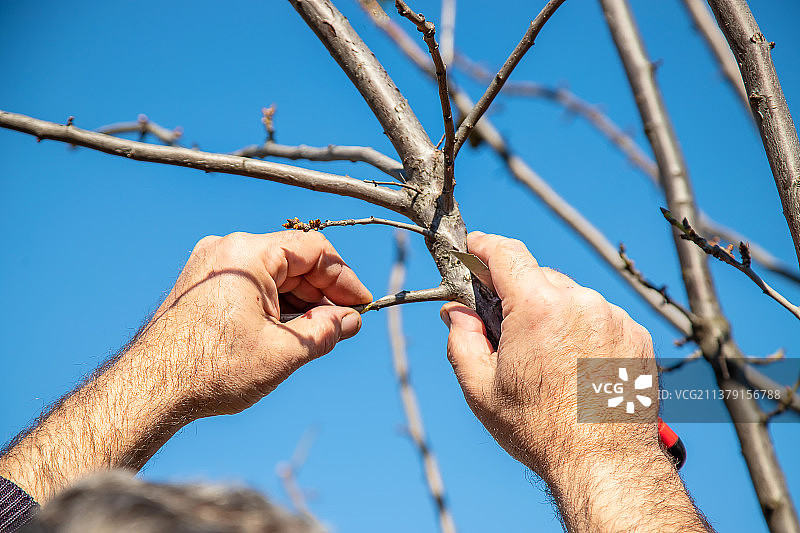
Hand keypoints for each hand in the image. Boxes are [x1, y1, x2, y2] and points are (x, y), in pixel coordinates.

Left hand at [0, 230, 370, 502]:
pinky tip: (290, 330)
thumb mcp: (284, 351)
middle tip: (346, 324)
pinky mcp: (201, 284)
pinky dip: (275, 304)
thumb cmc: (212, 370)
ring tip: (321, 333)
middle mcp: (227, 249)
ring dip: (300, 301)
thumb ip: (325, 330)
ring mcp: (210, 265)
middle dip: (323, 293)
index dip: (345, 280)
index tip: (362, 305)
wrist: (150, 391)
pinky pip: (251, 284)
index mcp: (248, 254)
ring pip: (273, 274)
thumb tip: (350, 321)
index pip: (314, 252)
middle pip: (293, 261)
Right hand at [441, 232, 708, 530]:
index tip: (472, 248)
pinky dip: (584, 329)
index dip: (483, 246)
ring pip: (572, 297)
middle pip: (539, 277)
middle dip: (518, 294)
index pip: (506, 252)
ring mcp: (614, 316)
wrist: (605, 464)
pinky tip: (577, 366)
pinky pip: (601, 316)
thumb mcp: (480, 387)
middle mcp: (581, 301)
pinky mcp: (636, 335)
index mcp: (538, 307)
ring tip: (548, 360)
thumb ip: (462, 338)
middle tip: (506, 330)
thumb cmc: (539, 429)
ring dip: (554, 314)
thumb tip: (456, 310)